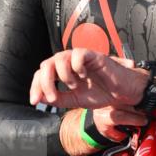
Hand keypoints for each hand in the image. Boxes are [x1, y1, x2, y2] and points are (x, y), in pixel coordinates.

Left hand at [29, 49, 148, 109]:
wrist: (121, 93)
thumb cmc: (101, 93)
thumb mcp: (75, 100)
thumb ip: (58, 98)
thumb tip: (40, 97)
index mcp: (62, 72)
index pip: (41, 74)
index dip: (35, 87)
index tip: (35, 101)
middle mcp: (68, 63)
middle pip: (46, 64)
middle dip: (45, 82)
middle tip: (52, 97)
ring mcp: (80, 58)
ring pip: (60, 58)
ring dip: (62, 75)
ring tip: (73, 86)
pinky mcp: (93, 55)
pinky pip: (78, 54)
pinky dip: (77, 67)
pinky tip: (83, 76)